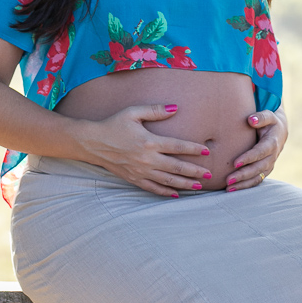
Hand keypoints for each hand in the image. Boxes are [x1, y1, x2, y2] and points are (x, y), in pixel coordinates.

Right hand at [77, 104, 211, 196]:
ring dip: (185, 184)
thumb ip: (155, 110)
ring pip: (167, 181)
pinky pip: (153, 188)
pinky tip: (176, 194)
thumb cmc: (113, 124)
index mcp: (149, 141)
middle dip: (195, 171)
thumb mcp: (133, 112)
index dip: (193, 149)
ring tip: (199, 187)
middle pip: (176, 167)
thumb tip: (176, 108)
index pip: (177, 146)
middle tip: (209, 174)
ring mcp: (140, 171)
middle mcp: (147, 159)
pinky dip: (165, 192)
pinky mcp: (133, 179)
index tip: (206, 151)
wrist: (92, 142)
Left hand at [226, 108, 287, 190]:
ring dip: (244, 184)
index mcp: (272, 143)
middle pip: (258, 168)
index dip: (249, 158)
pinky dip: (246, 186)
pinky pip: (257, 180)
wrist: (280, 131)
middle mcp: (272, 156)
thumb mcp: (268, 115)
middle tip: (228, 180)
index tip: (235, 163)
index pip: (260, 152)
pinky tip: (233, 189)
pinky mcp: (266, 170)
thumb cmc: (269, 121)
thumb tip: (251, 120)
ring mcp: (270, 165)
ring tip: (228, 188)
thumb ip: (260, 117)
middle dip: (243, 175)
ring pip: (258, 177)